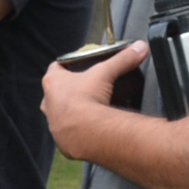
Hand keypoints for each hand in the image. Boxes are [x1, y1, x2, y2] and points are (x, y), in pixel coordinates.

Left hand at [41, 42, 145, 159]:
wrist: (87, 132)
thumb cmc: (88, 98)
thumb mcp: (106, 72)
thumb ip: (122, 59)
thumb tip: (139, 47)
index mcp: (53, 83)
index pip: (55, 68)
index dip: (66, 67)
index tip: (76, 66)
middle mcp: (48, 103)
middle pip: (56, 92)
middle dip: (69, 91)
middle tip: (86, 90)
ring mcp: (53, 124)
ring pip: (60, 114)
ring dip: (72, 113)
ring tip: (89, 112)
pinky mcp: (62, 141)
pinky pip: (68, 134)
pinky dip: (77, 131)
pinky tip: (90, 130)